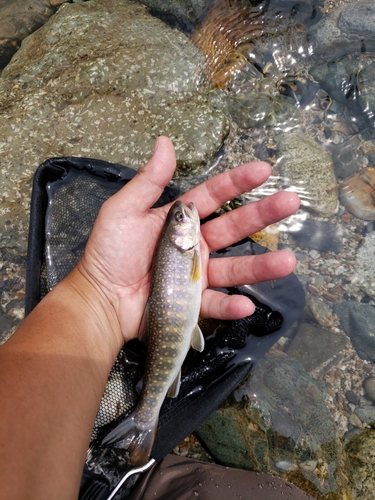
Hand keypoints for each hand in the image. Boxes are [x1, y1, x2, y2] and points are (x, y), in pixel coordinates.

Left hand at [77, 136, 299, 344]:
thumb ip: (148, 181)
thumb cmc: (109, 253)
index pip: (214, 196)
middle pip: (234, 227)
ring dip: (262, 265)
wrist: (100, 299)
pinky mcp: (195, 303)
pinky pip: (217, 304)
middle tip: (291, 201)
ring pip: (236, 267)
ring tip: (289, 261)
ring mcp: (198, 274)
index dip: (237, 182)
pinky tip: (245, 303)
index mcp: (179, 220)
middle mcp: (195, 245)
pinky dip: (231, 305)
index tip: (263, 169)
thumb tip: (164, 141)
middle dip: (263, 214)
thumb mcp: (123, 211)